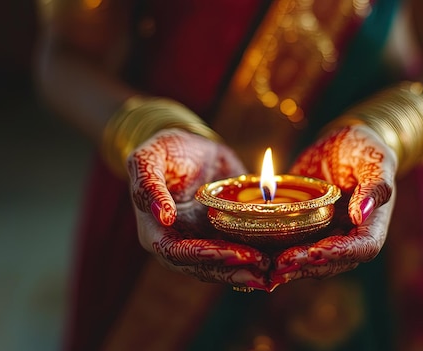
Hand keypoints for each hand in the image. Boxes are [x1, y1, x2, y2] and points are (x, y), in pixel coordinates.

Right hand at [128, 129, 268, 289]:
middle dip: (232, 269)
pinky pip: (235, 255)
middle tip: (262, 267)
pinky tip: (274, 263)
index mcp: (154, 232)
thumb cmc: (163, 151)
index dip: (206, 255)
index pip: (178, 252)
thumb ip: (149, 185)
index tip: (237, 254)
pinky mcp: (219, 239)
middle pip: (202, 267)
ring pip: (220, 267)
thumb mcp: (148, 158)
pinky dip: (252, 261)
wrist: (188, 150)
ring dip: (244, 272)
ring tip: (271, 273)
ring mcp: (199, 245)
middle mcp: (177, 244)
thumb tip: (163, 217)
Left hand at [270, 125, 396, 288]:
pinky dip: (276, 253)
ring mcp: (326, 236)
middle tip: (282, 264)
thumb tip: (361, 215)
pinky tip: (256, 253)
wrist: (342, 145)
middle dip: (307, 265)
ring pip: (311, 261)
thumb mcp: (375, 159)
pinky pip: (292, 246)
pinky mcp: (306, 230)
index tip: (315, 252)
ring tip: (268, 266)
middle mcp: (349, 237)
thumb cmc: (365, 149)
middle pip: (333, 262)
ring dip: (290, 266)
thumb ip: (375, 186)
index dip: (339, 254)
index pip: (362, 248)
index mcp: (372, 224)